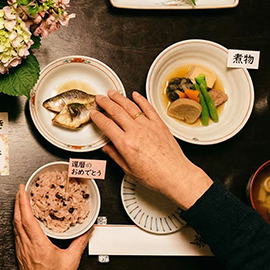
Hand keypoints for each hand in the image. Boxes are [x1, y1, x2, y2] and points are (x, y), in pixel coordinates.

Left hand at [13, 184, 89, 269]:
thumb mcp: (71, 260)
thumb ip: (79, 243)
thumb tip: (86, 231)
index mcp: (38, 245)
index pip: (27, 218)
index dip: (24, 202)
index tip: (23, 191)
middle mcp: (27, 246)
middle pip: (17, 219)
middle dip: (18, 202)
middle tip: (20, 190)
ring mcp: (22, 251)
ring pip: (15, 226)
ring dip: (17, 211)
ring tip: (20, 201)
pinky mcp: (20, 255)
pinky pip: (16, 234)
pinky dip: (18, 223)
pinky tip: (21, 221)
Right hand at [91, 90, 212, 209]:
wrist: (176, 175)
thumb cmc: (155, 176)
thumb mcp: (128, 169)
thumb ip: (115, 156)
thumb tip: (107, 148)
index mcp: (125, 144)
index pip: (107, 125)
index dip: (98, 117)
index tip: (94, 113)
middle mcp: (136, 132)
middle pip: (116, 111)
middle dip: (105, 102)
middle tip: (100, 98)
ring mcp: (148, 126)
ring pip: (130, 107)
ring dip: (119, 98)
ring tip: (112, 93)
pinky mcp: (159, 124)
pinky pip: (148, 108)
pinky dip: (141, 99)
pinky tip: (135, 95)